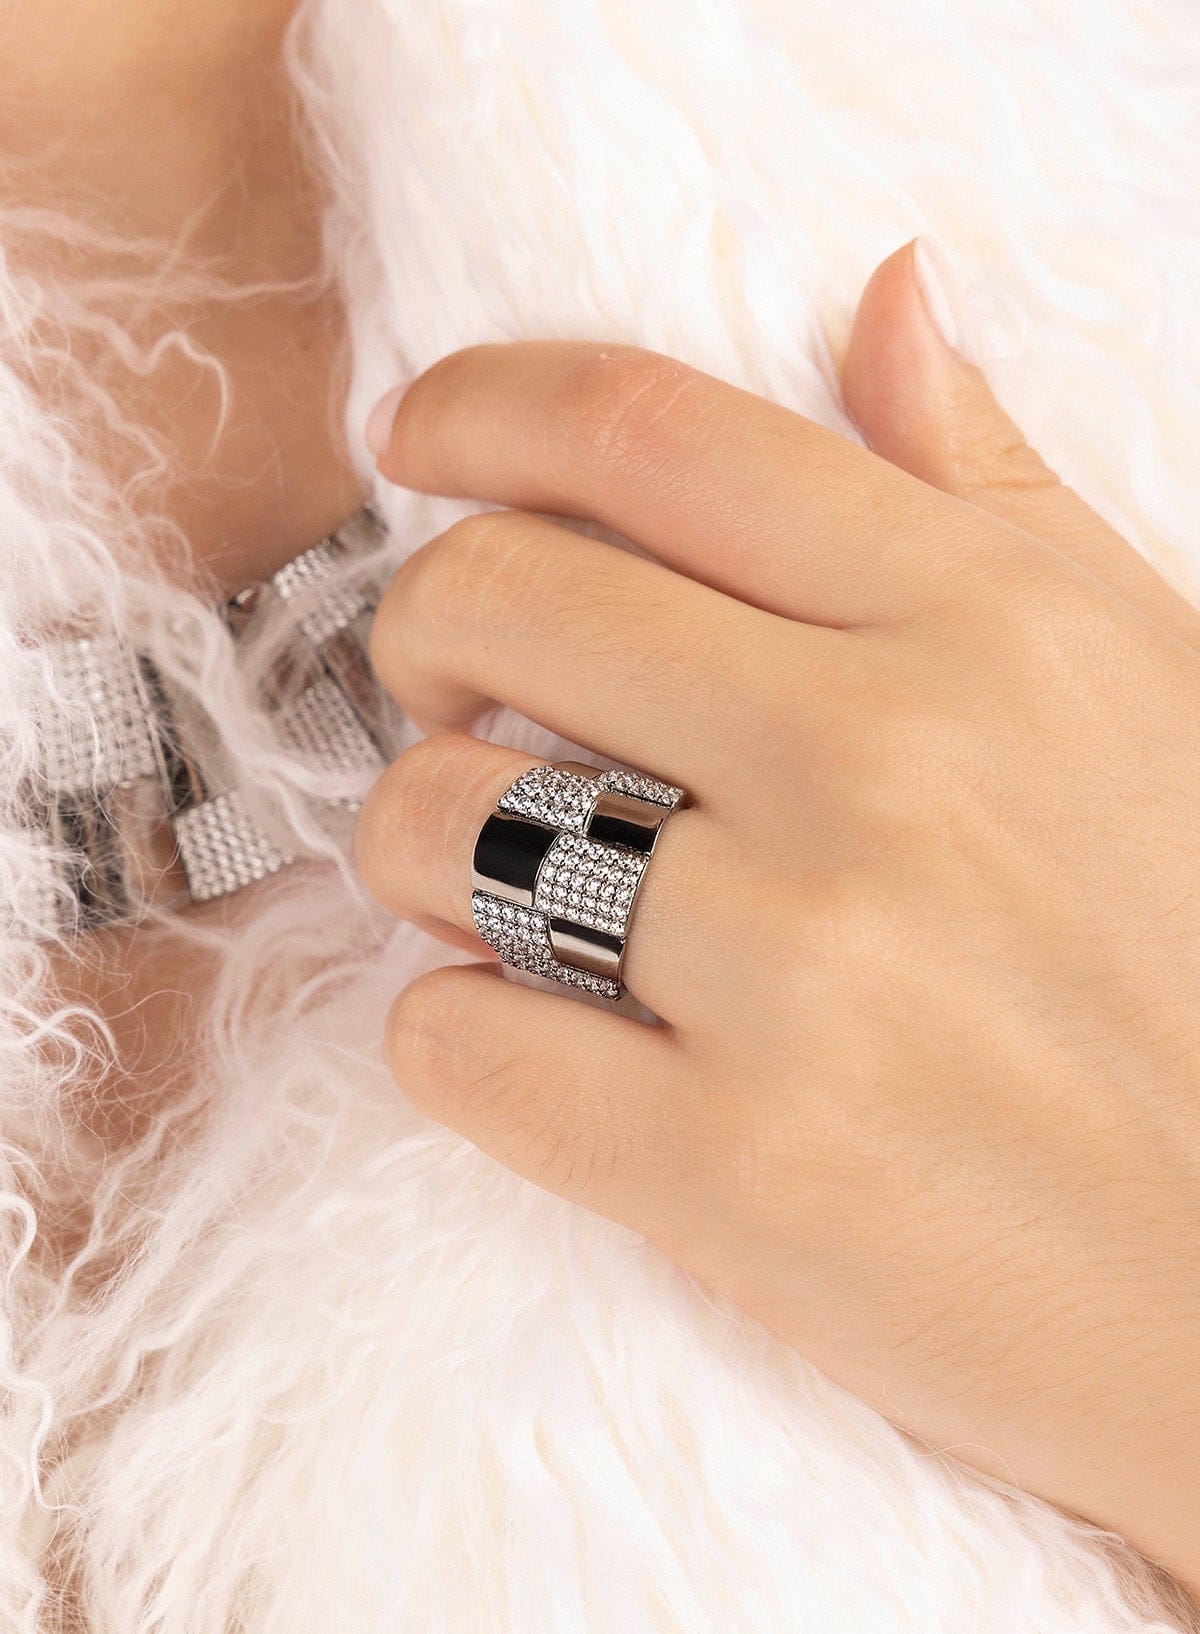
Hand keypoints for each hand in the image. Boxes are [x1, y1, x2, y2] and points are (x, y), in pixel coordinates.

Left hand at [355, 241, 1199, 1592]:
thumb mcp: (1153, 687)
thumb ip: (999, 493)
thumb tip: (883, 296)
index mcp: (988, 619)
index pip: (648, 433)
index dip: (480, 404)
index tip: (413, 438)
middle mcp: (887, 759)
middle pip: (497, 600)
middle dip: (422, 633)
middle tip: (451, 693)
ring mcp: (807, 965)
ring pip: (442, 823)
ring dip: (422, 844)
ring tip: (501, 887)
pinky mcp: (741, 1170)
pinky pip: (456, 1042)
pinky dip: (452, 1032)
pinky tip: (533, 1041)